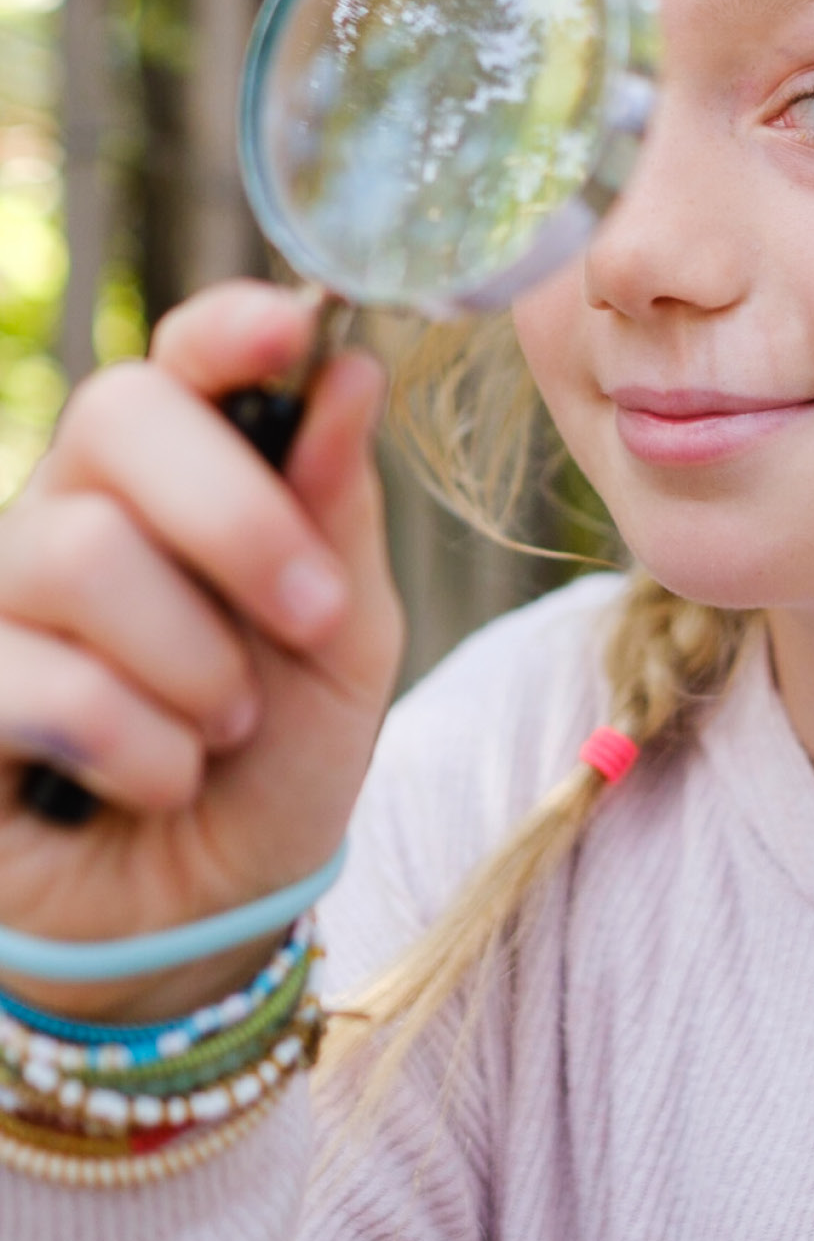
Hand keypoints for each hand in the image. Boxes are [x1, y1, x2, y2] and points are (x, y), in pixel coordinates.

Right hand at [0, 282, 402, 1025]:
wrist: (205, 913)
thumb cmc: (275, 760)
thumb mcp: (342, 642)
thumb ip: (335, 512)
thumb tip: (352, 370)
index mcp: (180, 480)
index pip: (182, 361)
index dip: (226, 328)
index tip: (288, 330)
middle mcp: (71, 510)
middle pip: (117, 416)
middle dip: (237, 519)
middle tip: (308, 618)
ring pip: (78, 550)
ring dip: (191, 662)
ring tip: (222, 728)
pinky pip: (34, 676)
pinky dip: (133, 743)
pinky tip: (154, 780)